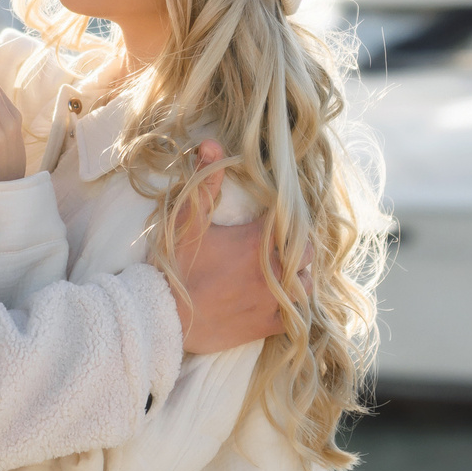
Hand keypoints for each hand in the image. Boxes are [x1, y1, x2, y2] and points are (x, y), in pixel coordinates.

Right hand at [171, 145, 286, 354]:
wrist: (164, 316)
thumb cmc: (176, 266)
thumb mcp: (188, 219)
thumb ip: (205, 181)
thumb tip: (213, 144)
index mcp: (258, 240)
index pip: (294, 222)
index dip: (290, 221)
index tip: (280, 222)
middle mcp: (273, 270)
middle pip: (307, 254)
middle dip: (298, 248)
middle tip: (282, 247)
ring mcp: (273, 301)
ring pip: (306, 286)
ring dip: (298, 278)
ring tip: (284, 274)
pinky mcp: (267, 326)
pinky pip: (296, 316)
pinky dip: (292, 308)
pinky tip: (280, 302)